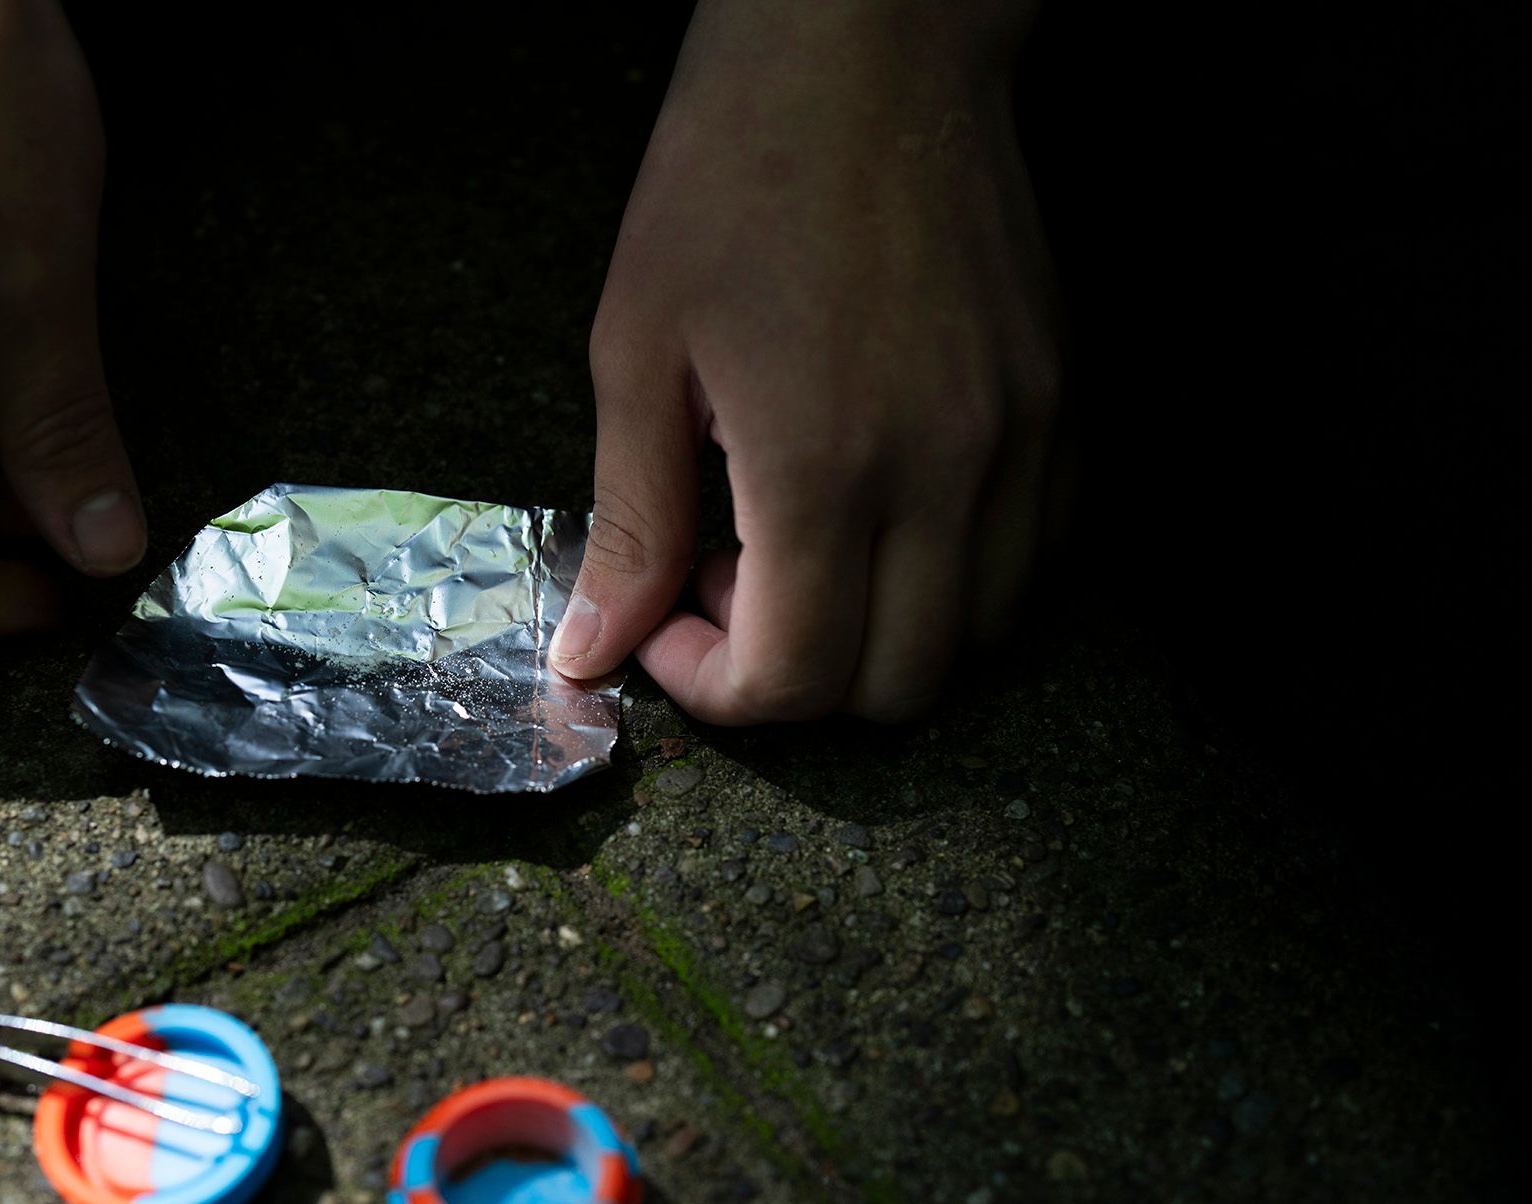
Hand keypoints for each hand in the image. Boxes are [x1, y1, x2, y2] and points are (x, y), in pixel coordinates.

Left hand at [553, 0, 1062, 723]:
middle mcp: (947, 470)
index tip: (669, 621)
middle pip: (897, 688)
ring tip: (808, 535)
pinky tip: (889, 500)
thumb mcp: (638, 350)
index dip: (715, 686)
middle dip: (798, 675)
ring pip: (979, 637)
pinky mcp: (1065, 401)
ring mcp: (1024, 438)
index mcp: (823, 463)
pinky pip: (1038, 555)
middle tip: (729, 581)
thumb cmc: (734, 177)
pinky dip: (960, 574)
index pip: (795, 679)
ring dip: (882, 630)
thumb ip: (629, 522)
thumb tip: (591, 649)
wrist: (870, 49)